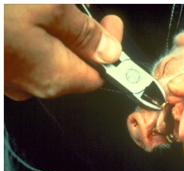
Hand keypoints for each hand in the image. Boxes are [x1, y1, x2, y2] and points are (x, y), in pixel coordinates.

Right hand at [4, 5, 122, 100]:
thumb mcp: (50, 10)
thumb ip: (85, 34)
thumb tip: (110, 52)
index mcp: (55, 76)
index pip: (99, 76)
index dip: (110, 52)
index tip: (111, 26)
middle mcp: (35, 86)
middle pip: (77, 68)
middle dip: (87, 41)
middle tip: (87, 14)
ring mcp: (13, 79)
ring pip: (53, 61)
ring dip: (63, 38)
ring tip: (56, 13)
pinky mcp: (2, 69)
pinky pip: (31, 59)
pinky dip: (40, 41)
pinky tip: (33, 21)